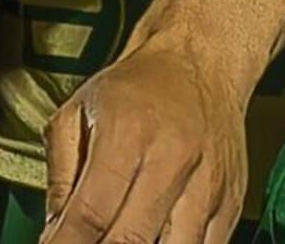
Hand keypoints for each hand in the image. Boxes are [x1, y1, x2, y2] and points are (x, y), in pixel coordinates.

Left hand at [43, 31, 250, 243]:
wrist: (201, 60)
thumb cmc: (140, 86)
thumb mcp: (77, 112)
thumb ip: (60, 178)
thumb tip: (54, 233)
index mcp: (128, 134)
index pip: (90, 215)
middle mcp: (173, 159)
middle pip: (131, 242)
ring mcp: (208, 185)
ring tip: (123, 235)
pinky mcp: (230, 202)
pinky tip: (156, 236)